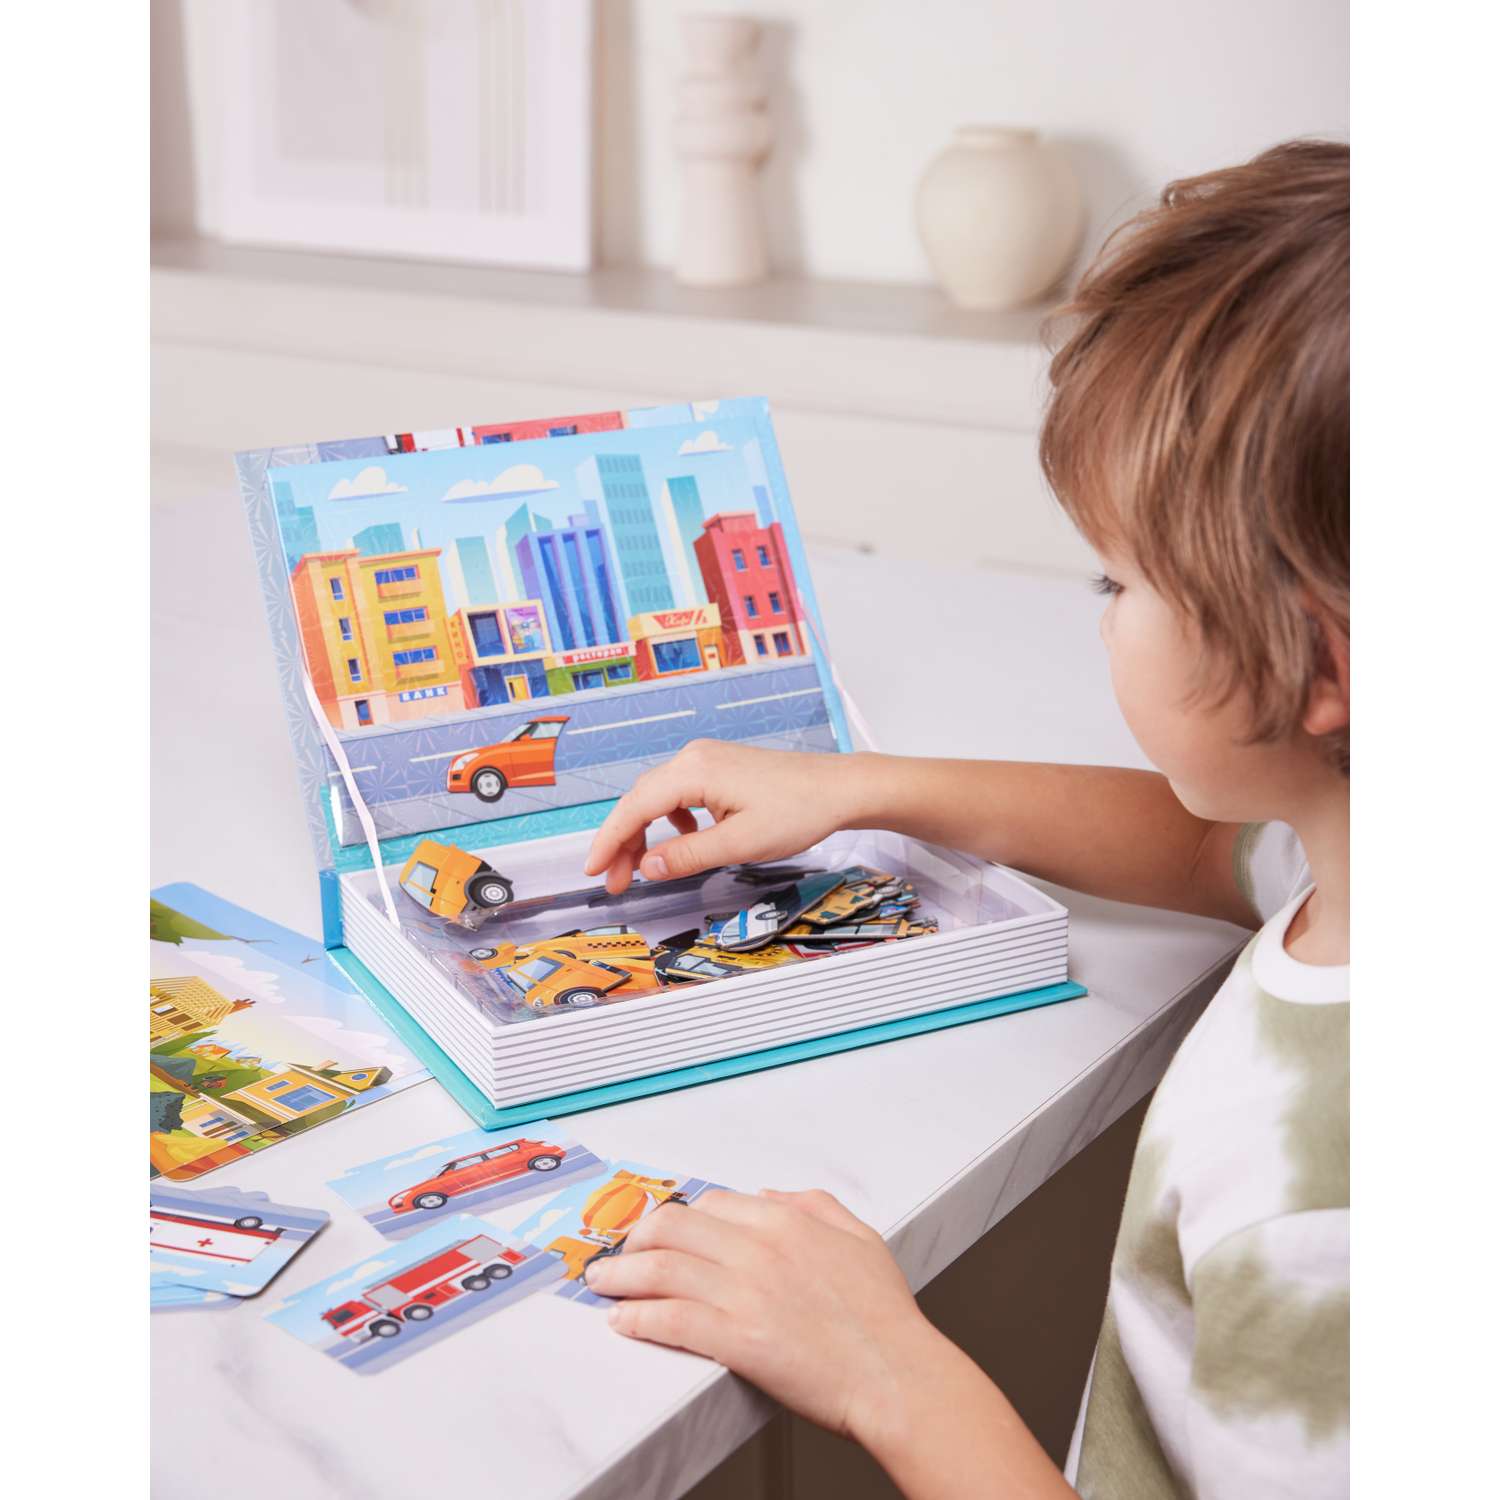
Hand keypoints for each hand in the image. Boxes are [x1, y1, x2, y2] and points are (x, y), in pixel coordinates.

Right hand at [583, 741, 865, 893]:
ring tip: (641, 869)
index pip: (635, 807)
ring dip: (644, 833)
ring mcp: (706, 760)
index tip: (594, 870)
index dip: (609, 841)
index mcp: (694, 771)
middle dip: (623, 843)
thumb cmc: (798, 811)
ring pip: (657, 798)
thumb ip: (688, 856)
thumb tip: (647, 866)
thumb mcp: (739, 843)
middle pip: (640, 801)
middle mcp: (693, 758)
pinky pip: (679, 794)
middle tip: (615, 882)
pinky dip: (669, 821)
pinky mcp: (719, 768)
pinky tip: (683, 842)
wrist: (838, 788)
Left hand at [583, 1187, 940, 1443]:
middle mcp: (759, 1248)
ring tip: (601, 1285)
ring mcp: (746, 1293)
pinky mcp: (738, 1340)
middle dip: (634, 1238)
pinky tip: (623, 1321)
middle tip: (617, 1254)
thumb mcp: (858, 1236)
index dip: (676, 1218)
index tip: (658, 1232)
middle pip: (672, 1227)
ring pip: (661, 1269)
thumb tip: (768, 1196)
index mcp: (786, 1220)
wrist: (897, 1375)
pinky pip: (672, 1320)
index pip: (709, 1205)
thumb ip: (812, 1204)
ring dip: (621, 1275)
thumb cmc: (883, 1315)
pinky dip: (638, 1318)